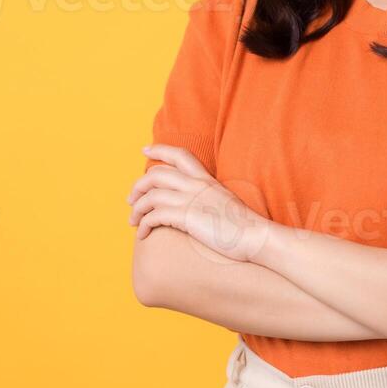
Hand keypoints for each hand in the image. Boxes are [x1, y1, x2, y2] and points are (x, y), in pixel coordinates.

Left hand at [127, 144, 271, 261]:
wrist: (255, 237)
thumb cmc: (244, 227)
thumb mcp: (225, 203)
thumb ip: (209, 198)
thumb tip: (199, 206)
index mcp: (206, 179)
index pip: (180, 155)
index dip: (159, 150)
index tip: (145, 150)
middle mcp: (196, 185)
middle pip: (156, 174)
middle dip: (138, 186)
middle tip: (131, 200)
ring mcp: (191, 199)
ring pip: (151, 195)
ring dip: (136, 209)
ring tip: (133, 222)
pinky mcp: (186, 216)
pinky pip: (154, 216)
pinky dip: (144, 224)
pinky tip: (143, 234)